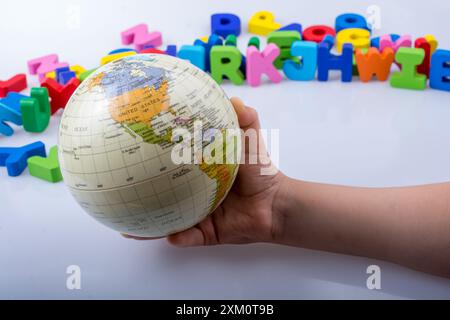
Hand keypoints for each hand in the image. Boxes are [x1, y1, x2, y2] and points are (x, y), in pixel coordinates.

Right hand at [123, 97, 286, 245]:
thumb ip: (245, 119)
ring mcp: (197, 216)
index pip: (169, 166)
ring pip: (167, 221)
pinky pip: (190, 238)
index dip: (149, 161)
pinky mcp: (207, 234)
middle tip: (118, 189)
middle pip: (160, 196)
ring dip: (147, 226)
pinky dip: (180, 238)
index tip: (130, 152)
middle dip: (138, 196)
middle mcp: (192, 195)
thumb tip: (233, 98)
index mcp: (196, 174)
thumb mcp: (250, 141)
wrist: (276, 203)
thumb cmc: (260, 172)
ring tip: (126, 227)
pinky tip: (170, 236)